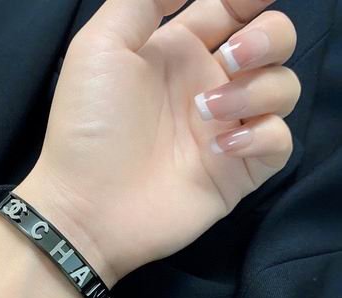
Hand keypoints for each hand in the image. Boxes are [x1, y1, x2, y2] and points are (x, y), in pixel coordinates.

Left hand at [15, 0, 299, 286]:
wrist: (87, 206)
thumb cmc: (88, 125)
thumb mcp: (100, 47)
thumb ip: (142, 2)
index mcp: (177, 53)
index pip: (230, 10)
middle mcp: (207, 86)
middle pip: (273, 43)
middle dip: (268, 37)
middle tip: (231, 58)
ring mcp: (224, 130)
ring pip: (282, 88)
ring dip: (255, 90)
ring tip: (205, 112)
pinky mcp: (236, 171)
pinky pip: (279, 141)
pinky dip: (260, 136)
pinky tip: (220, 148)